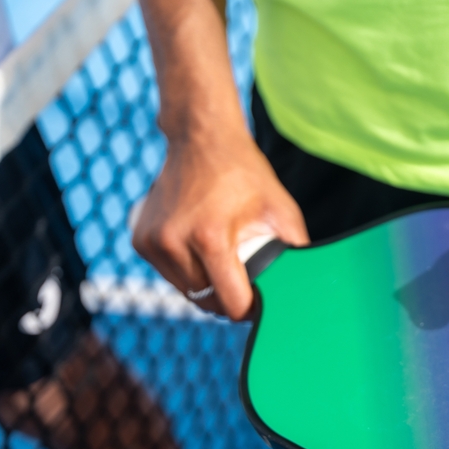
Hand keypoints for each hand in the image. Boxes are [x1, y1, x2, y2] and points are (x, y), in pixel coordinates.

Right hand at [132, 131, 308, 319]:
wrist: (201, 139)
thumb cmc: (245, 174)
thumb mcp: (281, 209)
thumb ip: (295, 249)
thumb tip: (308, 285)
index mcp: (210, 238)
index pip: (230, 302)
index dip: (249, 308)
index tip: (259, 301)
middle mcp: (174, 242)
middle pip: (208, 300)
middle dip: (228, 297)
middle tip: (245, 279)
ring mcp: (152, 242)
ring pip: (187, 291)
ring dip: (206, 287)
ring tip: (224, 264)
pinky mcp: (140, 240)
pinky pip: (170, 275)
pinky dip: (187, 273)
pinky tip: (200, 252)